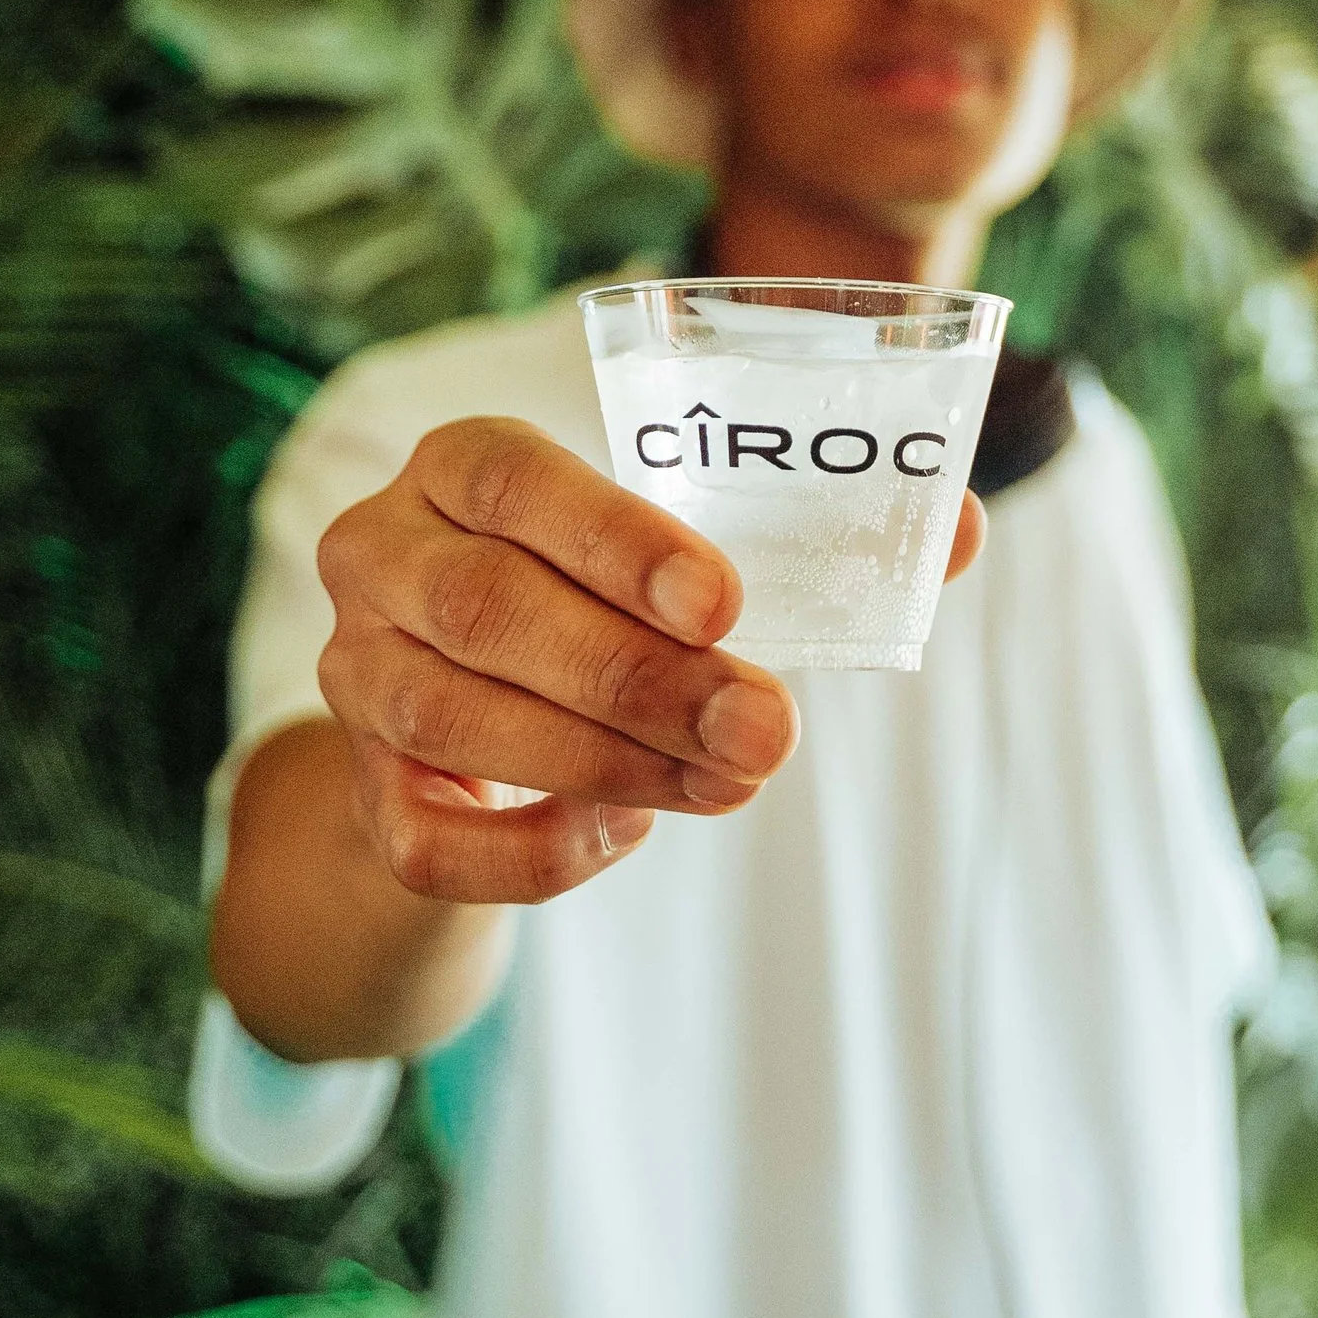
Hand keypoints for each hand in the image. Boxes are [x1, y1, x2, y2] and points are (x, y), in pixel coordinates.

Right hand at [316, 417, 983, 908]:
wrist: (471, 743)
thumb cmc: (603, 611)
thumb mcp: (682, 563)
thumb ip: (812, 542)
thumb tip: (962, 530)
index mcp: (459, 466)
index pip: (513, 479)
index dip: (615, 540)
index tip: (724, 605)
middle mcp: (383, 554)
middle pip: (489, 611)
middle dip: (640, 679)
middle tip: (765, 730)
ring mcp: (355, 675)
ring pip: (456, 721)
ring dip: (609, 762)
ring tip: (728, 783)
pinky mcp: (363, 793)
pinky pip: (432, 843)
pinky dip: (539, 851)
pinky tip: (628, 833)